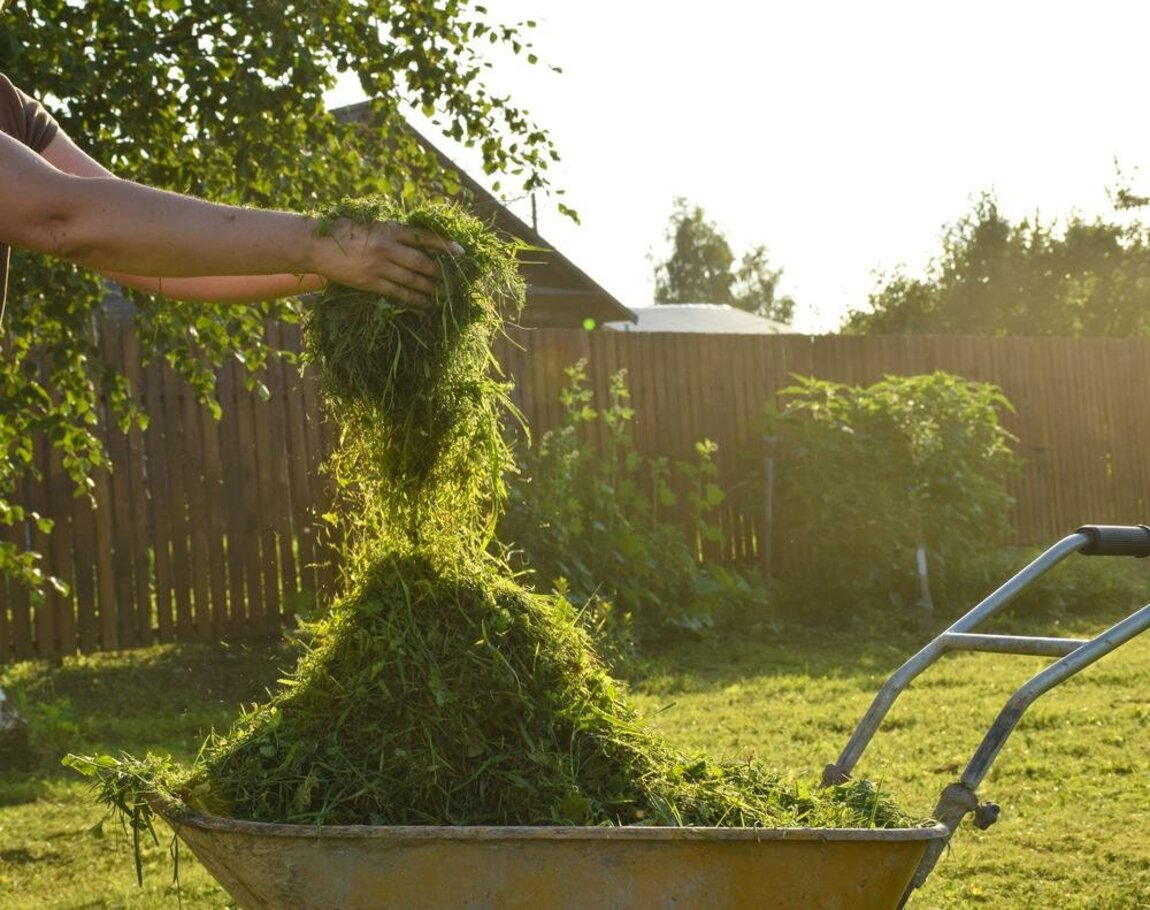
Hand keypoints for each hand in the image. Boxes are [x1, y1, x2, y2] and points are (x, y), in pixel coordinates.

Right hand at [315, 218, 463, 306]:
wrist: (315, 245)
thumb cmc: (344, 230)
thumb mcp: (370, 222)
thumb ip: (392, 231)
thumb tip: (418, 240)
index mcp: (389, 228)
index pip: (424, 237)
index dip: (444, 245)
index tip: (461, 252)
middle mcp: (386, 247)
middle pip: (422, 262)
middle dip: (440, 273)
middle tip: (454, 281)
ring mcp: (378, 266)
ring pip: (412, 281)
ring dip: (430, 289)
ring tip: (443, 295)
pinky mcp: (370, 283)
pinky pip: (398, 294)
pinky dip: (414, 300)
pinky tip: (425, 305)